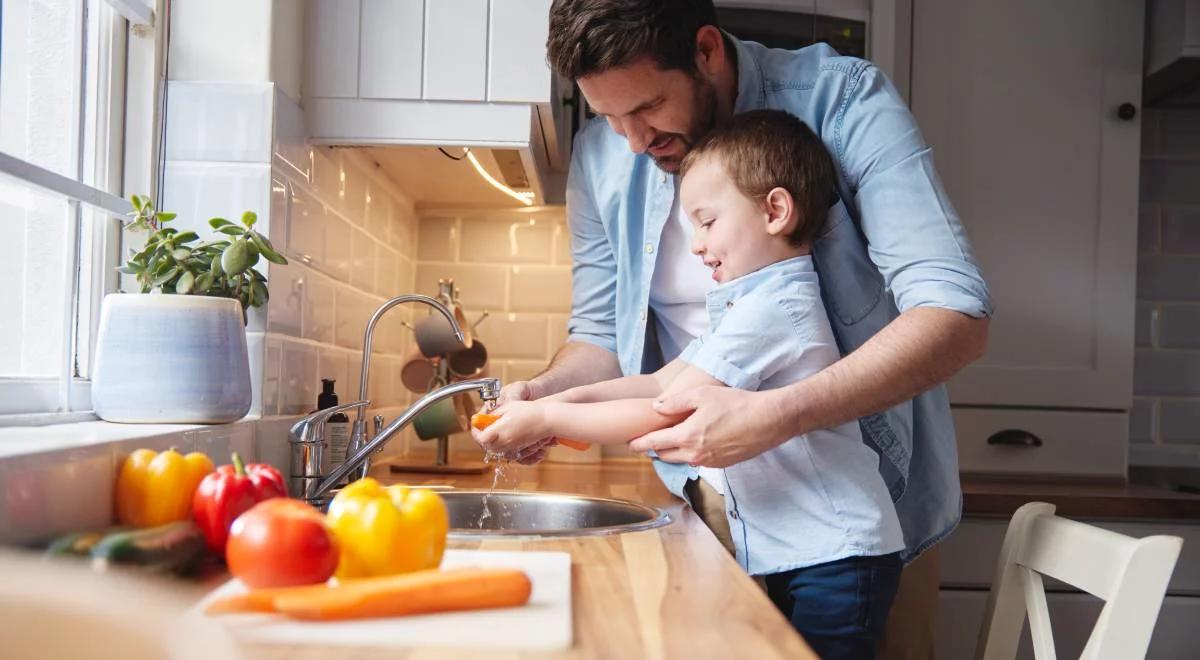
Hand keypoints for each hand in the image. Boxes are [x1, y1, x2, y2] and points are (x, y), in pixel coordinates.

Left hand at [469, 381, 545, 455]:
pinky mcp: (519, 448)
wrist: (547, 420)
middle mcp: (505, 442)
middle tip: (483, 426)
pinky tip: (504, 433)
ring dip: (491, 440)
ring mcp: (512, 447)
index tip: (476, 425)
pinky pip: (505, 449)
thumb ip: (494, 415)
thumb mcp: (507, 407)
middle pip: (486, 446)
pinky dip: (501, 443)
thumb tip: (483, 418)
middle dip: (482, 437)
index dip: (475, 432)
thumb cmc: (530, 412)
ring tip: (494, 428)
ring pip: (495, 449)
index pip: (480, 438)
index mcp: (500, 431)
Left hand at [628, 387, 792, 467]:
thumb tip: (655, 408)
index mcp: (687, 437)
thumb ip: (675, 402)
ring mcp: (709, 462)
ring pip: (681, 459)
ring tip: (672, 437)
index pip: (654, 443)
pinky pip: (698, 460)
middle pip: (665, 455)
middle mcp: (695, 455)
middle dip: (655, 447)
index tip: (629, 443)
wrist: (768, 420)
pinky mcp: (721, 464)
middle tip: (649, 438)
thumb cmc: (736, 404)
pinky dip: (691, 452)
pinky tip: (697, 439)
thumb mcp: (702, 395)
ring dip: (673, 450)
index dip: (639, 443)